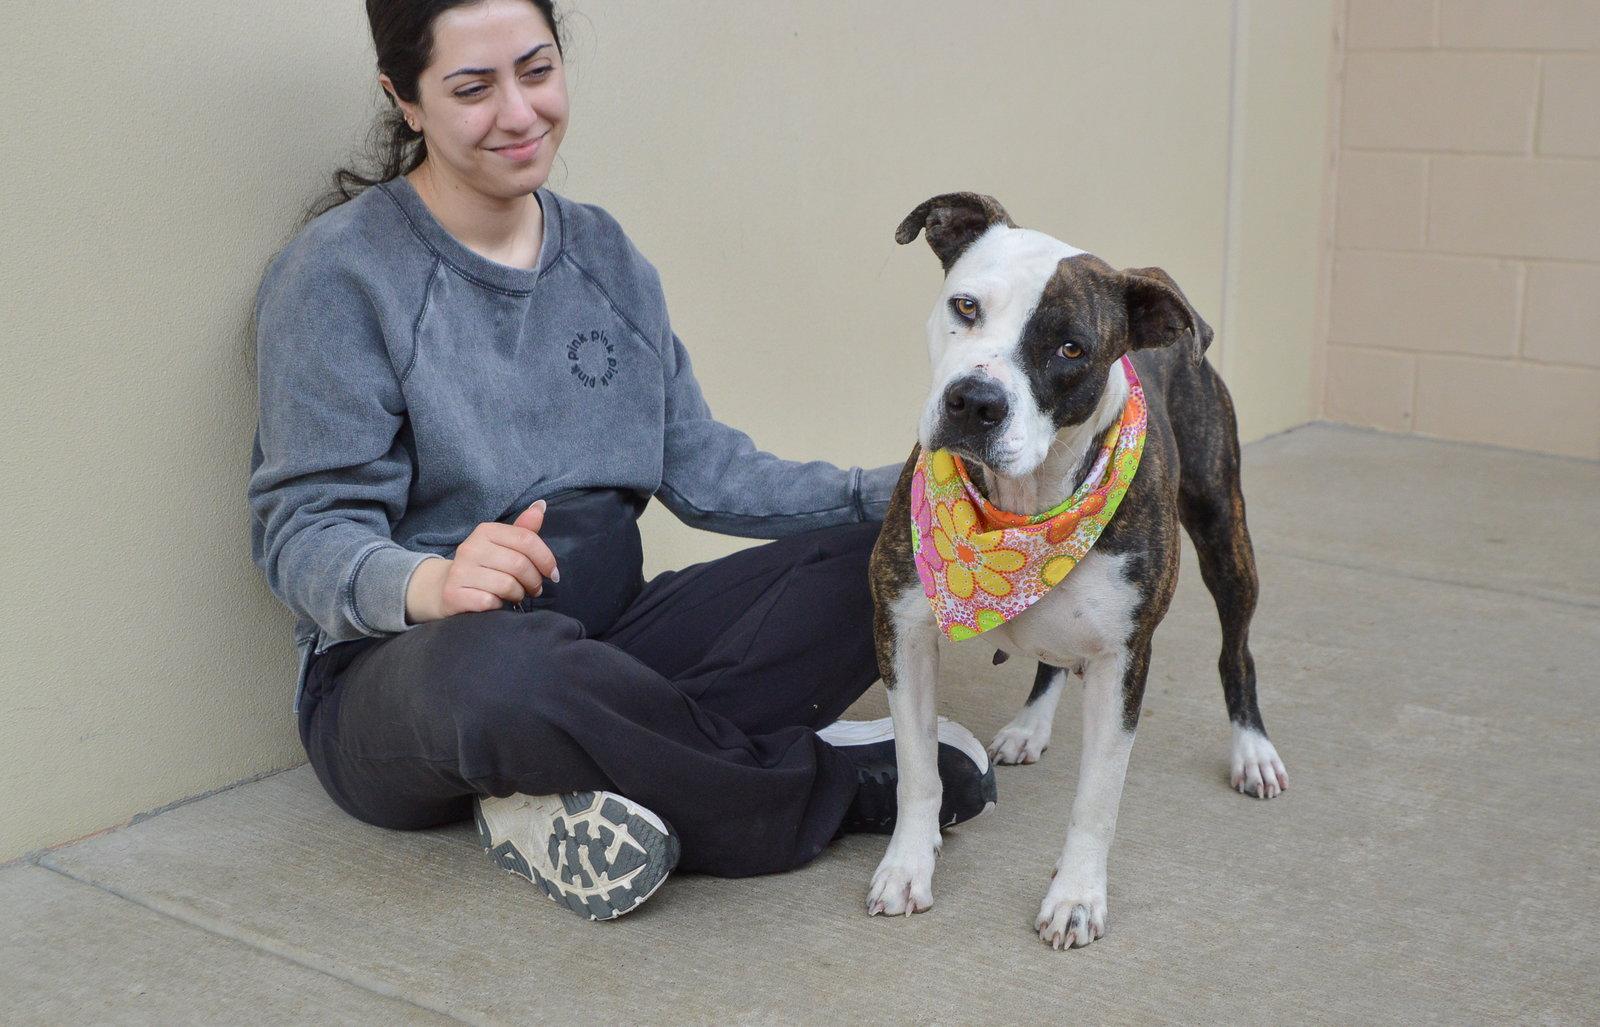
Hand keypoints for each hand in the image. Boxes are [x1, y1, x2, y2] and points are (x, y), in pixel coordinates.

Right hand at [405, 500, 560, 622]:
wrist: (444, 587)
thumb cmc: (482, 566)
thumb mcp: (502, 545)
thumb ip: (523, 530)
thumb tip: (541, 506)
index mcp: (486, 531)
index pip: (527, 540)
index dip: (546, 559)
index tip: (552, 573)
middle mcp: (471, 547)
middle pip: (520, 564)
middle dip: (534, 581)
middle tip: (534, 588)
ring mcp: (460, 571)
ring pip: (508, 585)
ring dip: (518, 594)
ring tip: (516, 595)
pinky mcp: (453, 594)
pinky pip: (490, 602)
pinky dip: (499, 606)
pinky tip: (496, 602)